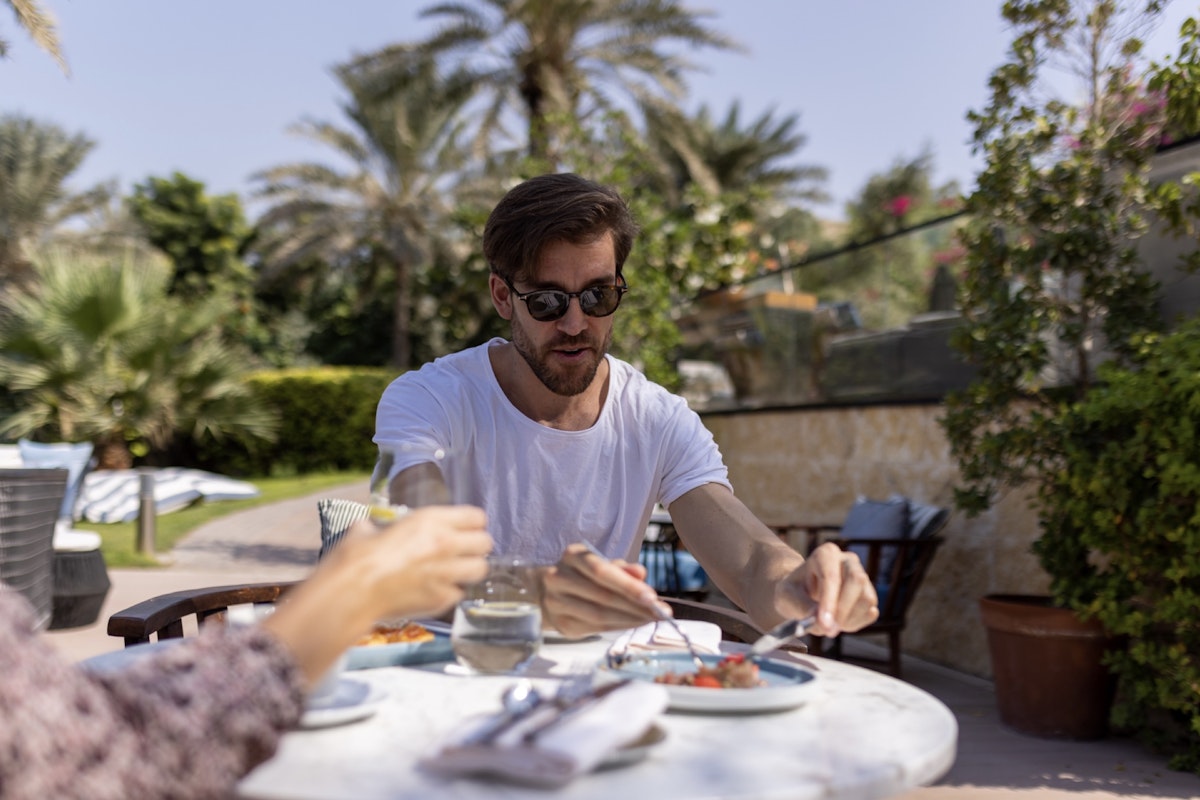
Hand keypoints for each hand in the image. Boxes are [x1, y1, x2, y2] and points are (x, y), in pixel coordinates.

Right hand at [335, 506, 492, 620]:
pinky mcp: (442, 599)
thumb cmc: (355, 558)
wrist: (351, 592)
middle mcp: (445, 544)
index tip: (464, 528)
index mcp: (430, 520)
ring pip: (480, 569)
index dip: (470, 523)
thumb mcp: (367, 529)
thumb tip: (370, 527)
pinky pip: (458, 594)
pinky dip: (450, 593)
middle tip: (462, 551)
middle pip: (485, 542)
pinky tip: (435, 591)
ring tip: (455, 571)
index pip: (476, 517)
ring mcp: (446, 574)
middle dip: (475, 546)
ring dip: (469, 569)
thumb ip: (379, 526)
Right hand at [540, 543, 669, 637]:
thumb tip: (641, 573)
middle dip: (635, 606)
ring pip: (599, 615)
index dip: (627, 586)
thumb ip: (622, 568)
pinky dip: (619, 627)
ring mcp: (556, 603)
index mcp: (572, 556)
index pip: (601, 571)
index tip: (652, 597)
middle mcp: (559, 578)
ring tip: (651, 620)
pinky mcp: (561, 624)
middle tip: (660, 613)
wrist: (547, 591)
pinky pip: (595, 628)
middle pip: (602, 596)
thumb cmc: (583, 575)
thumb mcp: (601, 564)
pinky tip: (635, 624)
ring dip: (630, 619)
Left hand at [777, 542, 877, 636]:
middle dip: (842, 610)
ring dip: (848, 619)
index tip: (823, 624)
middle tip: (827, 630)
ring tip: (827, 624)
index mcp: (825, 554)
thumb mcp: (787, 597)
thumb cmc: (793, 592)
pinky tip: (838, 623)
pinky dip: (855, 623)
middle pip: (856, 580)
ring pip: (866, 598)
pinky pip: (870, 611)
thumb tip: (821, 621)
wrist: (802, 594)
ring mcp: (862, 576)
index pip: (831, 576)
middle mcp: (848, 561)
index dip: (829, 601)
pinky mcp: (869, 594)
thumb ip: (801, 606)